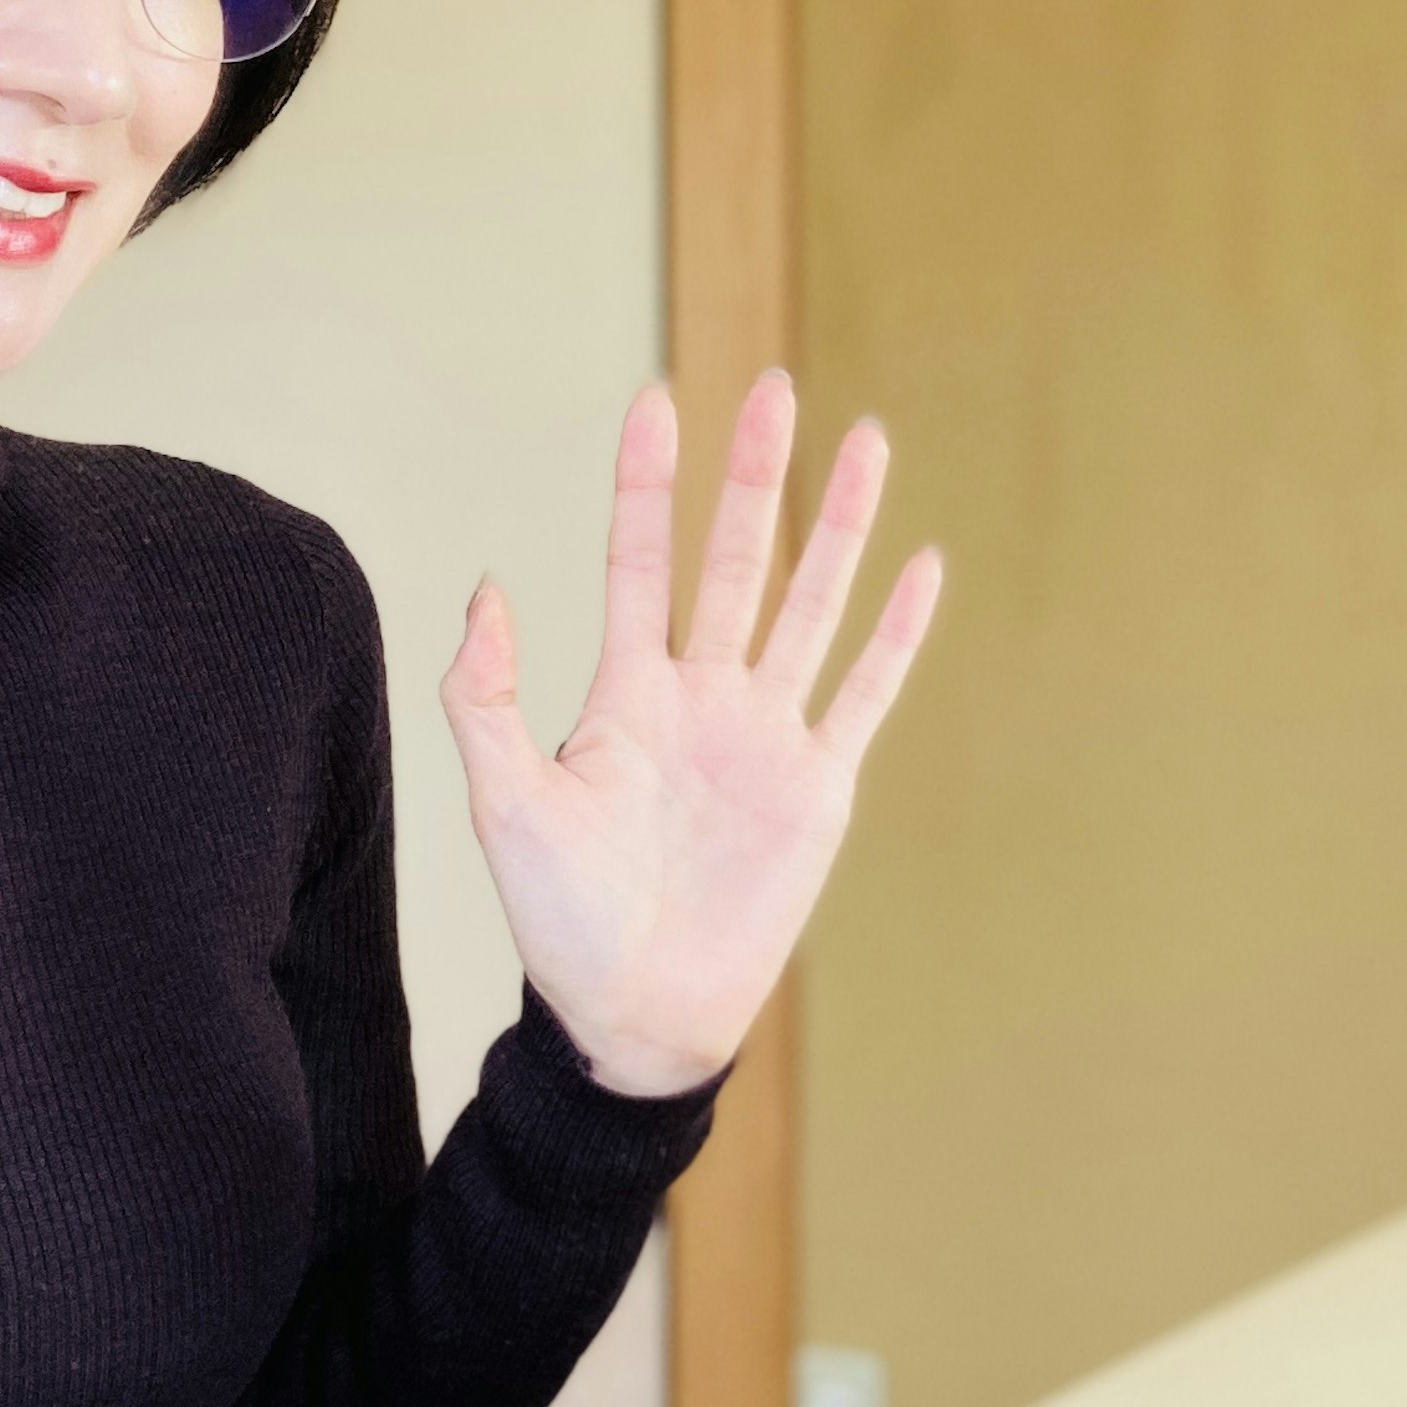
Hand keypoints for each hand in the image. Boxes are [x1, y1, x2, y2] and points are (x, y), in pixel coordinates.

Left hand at [441, 371, 941, 1096]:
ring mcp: (766, 737)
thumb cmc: (560, 922)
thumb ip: (485, 699)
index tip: (657, 399)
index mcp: (626, 694)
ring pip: (811, 606)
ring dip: (840, 527)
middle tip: (777, 389)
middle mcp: (703, 698)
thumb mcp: (504, 806)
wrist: (636, 1017)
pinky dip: (896, 633)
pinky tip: (921, 568)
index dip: (646, 483)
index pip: (639, 560)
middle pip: (736, 561)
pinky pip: (865, 694)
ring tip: (868, 441)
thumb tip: (486, 588)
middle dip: (756, 475)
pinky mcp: (819, 785)